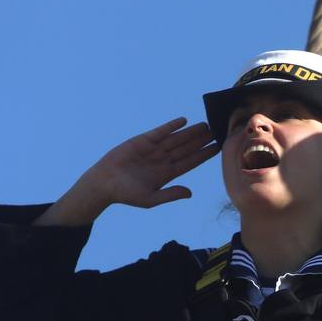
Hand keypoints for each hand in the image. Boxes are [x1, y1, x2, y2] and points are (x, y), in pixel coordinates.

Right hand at [36, 117, 218, 225]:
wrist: (103, 184)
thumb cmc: (126, 194)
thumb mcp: (150, 199)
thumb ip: (170, 194)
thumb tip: (190, 193)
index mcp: (167, 174)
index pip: (190, 162)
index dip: (204, 155)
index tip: (218, 148)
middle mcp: (163, 160)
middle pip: (187, 148)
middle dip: (201, 140)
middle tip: (218, 131)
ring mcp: (153, 149)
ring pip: (176, 139)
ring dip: (190, 132)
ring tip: (205, 125)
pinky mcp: (142, 141)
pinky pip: (160, 132)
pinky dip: (171, 126)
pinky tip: (183, 121)